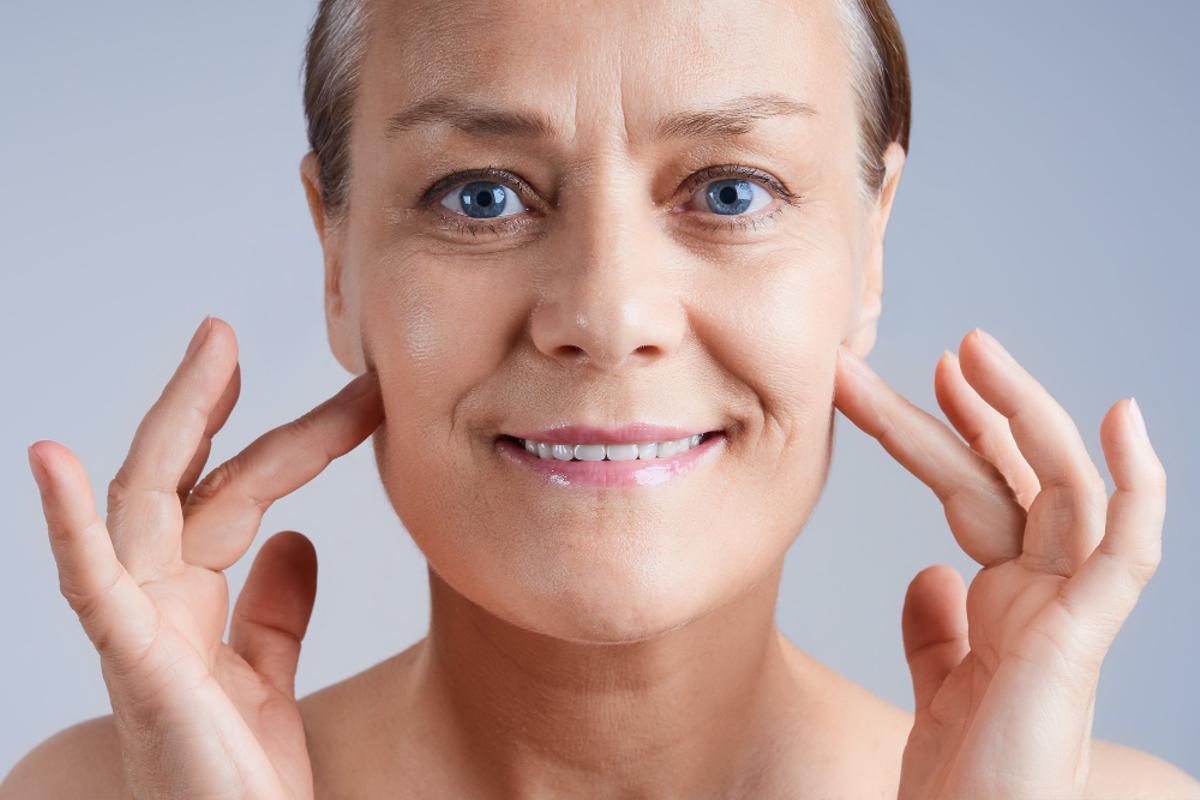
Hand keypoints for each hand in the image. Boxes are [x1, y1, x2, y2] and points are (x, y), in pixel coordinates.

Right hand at [26, 317, 382, 799]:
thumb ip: (274, 612)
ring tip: (211, 350)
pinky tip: (55, 459)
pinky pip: (92, 587)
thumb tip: (297, 540)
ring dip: (176, 423)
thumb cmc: (237, 780)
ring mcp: (139, 631)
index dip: (286, 439)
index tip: (350, 395)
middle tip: (239, 332)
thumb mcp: (265, 679)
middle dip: (218, 406)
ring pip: (148, 505)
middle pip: (192, 482)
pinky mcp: (134, 668)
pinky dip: (68, 523)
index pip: (235, 494)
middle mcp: (158, 605)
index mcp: (190, 604)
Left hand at [833, 328, 1165, 799]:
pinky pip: (1128, 553)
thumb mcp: (940, 687)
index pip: (984, 493)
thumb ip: (938, 632)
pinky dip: (1137, 487)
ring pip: (1061, 491)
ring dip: (1026, 417)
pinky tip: (1124, 422)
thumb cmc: (964, 779)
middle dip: (978, 409)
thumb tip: (927, 572)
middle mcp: (1045, 597)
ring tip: (978, 354)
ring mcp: (1068, 614)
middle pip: (1012, 478)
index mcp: (1011, 602)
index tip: (922, 382)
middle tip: (947, 346)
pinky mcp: (1084, 640)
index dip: (954, 435)